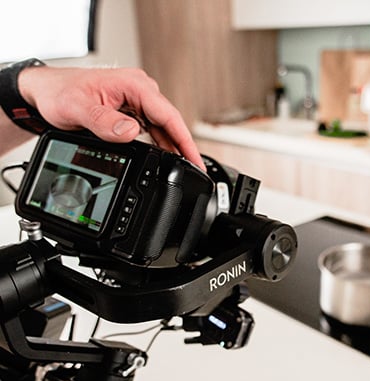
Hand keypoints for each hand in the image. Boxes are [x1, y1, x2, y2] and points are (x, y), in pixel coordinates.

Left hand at [18, 65, 202, 166]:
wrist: (44, 92)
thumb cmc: (59, 93)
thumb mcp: (78, 109)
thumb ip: (104, 121)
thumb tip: (131, 132)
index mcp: (133, 85)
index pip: (169, 116)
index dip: (185, 142)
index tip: (195, 162)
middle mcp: (139, 91)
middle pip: (170, 124)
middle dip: (182, 149)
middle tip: (191, 173)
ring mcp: (137, 101)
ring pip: (163, 129)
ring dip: (172, 149)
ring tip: (181, 171)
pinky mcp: (131, 111)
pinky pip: (152, 129)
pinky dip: (159, 145)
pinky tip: (163, 159)